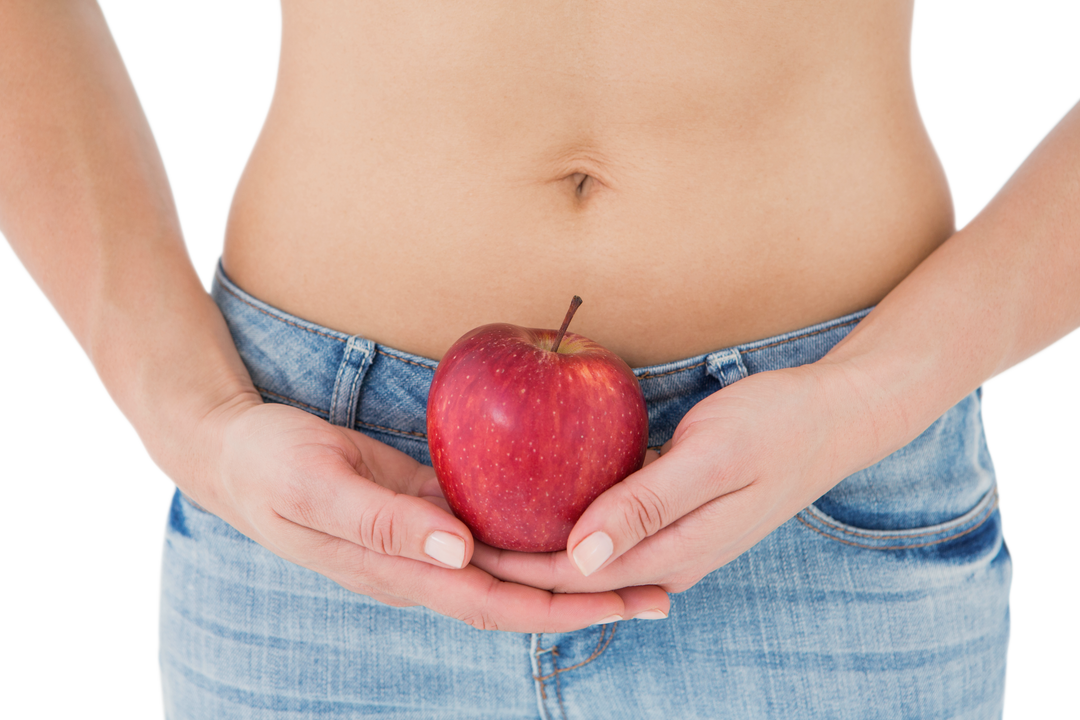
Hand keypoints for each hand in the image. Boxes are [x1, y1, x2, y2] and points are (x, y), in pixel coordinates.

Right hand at [181, 398, 670, 631]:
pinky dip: (539, 529)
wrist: (236, 454)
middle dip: (592, 598)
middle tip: (664, 588)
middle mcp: (427, 565)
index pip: (498, 601)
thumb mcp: (317, 486)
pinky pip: (495, 525)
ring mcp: (430, 539)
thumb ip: (386, 521)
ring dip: (575, 570)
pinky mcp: (431, 507)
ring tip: (640, 559)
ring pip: (514, 565)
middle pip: (522, 594)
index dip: (564, 606)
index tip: (627, 600)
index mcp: (403, 571)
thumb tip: (461, 551)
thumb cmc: (270, 467)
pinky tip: (577, 513)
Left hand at [469, 362, 892, 594]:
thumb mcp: (712, 457)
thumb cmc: (778, 427)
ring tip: (481, 512)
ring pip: (589, 547)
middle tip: (452, 528)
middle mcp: (668, 555)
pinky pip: (611, 519)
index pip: (570, 573)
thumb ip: (646, 505)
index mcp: (673, 552)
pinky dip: (572, 509)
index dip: (510, 561)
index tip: (455, 541)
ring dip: (539, 535)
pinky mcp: (675, 510)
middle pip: (573, 570)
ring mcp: (674, 536)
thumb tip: (578, 554)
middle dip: (513, 556)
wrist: (836, 417)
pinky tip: (541, 488)